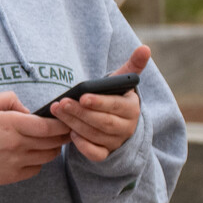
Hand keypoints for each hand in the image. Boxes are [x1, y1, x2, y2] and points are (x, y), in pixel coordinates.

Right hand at [0, 92, 69, 188]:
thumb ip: (7, 98)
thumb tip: (28, 109)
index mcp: (10, 124)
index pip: (49, 126)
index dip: (62, 123)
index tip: (65, 119)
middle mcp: (17, 144)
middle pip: (54, 141)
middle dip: (63, 134)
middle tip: (64, 129)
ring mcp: (17, 162)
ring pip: (49, 155)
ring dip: (53, 147)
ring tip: (48, 141)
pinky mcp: (13, 176)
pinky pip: (37, 168)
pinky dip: (39, 161)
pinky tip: (30, 154)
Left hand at [52, 45, 148, 161]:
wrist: (117, 123)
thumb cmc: (115, 98)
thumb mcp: (123, 83)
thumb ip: (133, 66)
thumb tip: (145, 48)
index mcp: (132, 108)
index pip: (116, 106)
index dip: (99, 102)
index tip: (82, 96)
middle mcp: (126, 127)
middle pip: (102, 122)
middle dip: (80, 112)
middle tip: (60, 103)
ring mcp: (116, 141)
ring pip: (95, 135)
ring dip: (74, 124)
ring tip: (57, 112)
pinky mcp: (105, 153)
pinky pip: (95, 154)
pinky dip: (83, 146)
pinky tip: (69, 134)